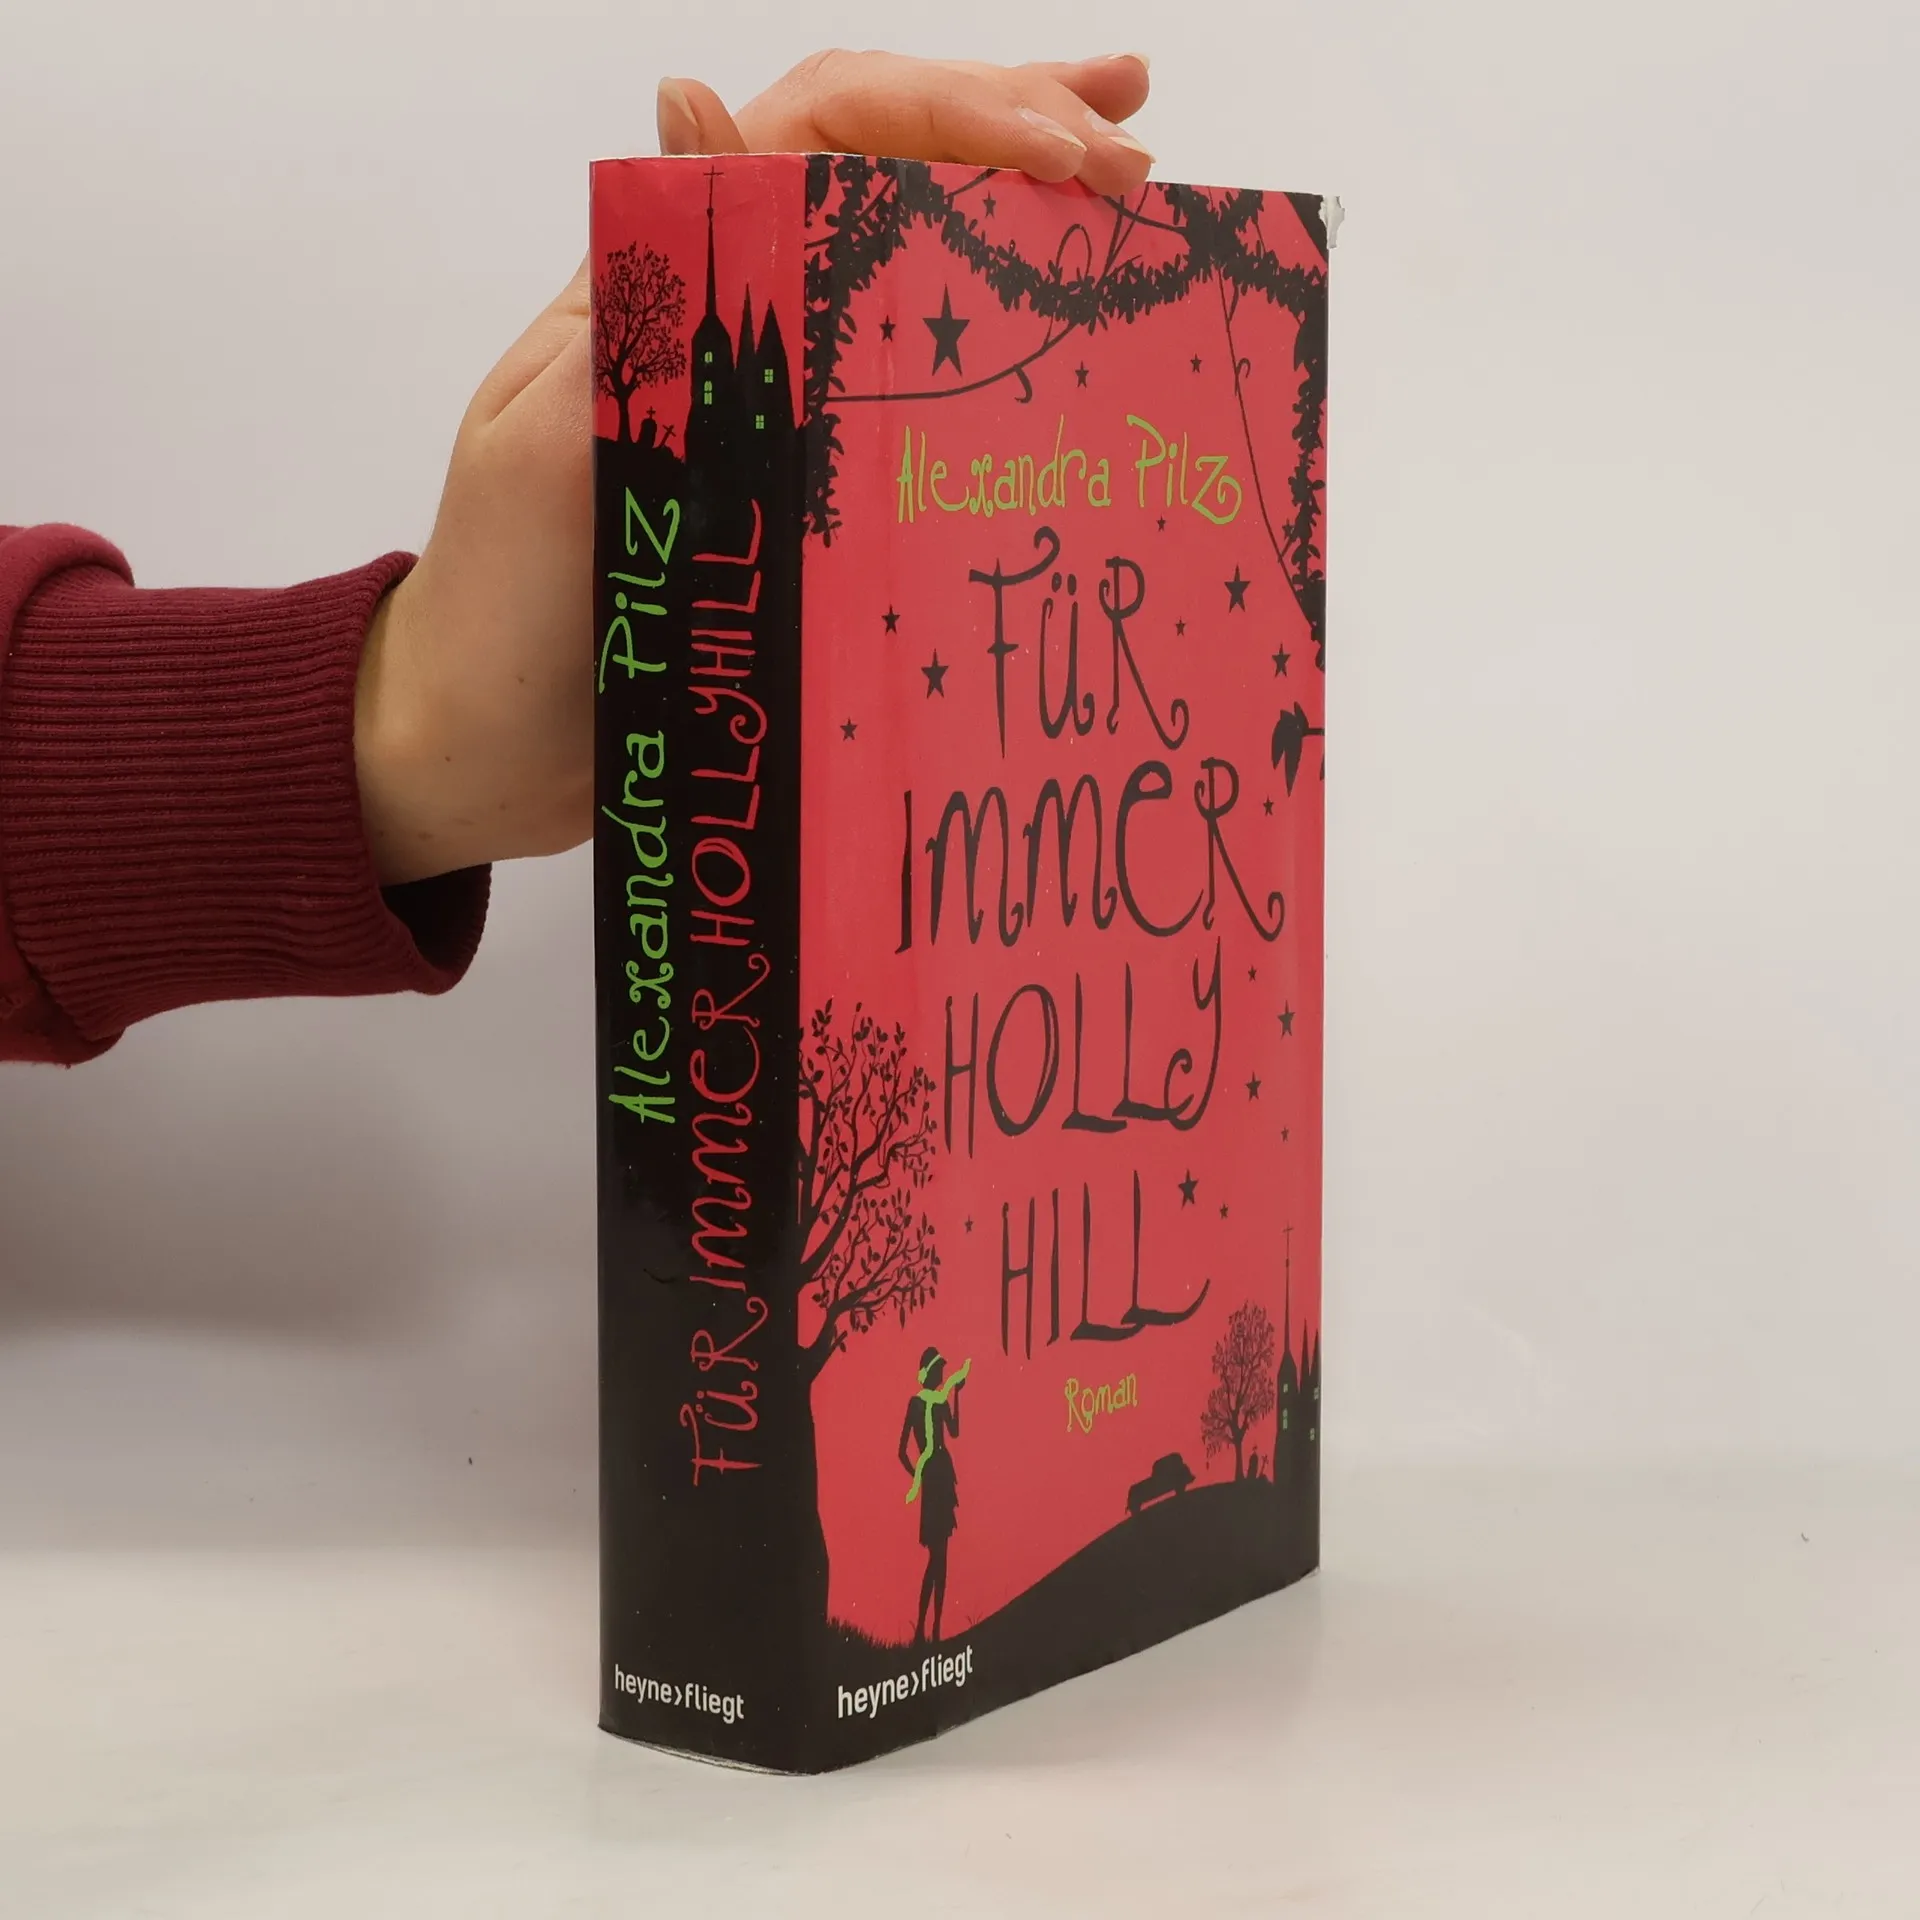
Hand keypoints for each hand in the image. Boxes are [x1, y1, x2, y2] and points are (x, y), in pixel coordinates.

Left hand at [354, 52, 1152, 885]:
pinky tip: (1059, 342)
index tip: (1063, 154)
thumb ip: (637, 299)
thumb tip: (689, 104)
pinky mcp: (792, 484)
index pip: (819, 130)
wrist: (484, 744)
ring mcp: (770, 399)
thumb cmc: (501, 605)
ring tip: (1128, 187)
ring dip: (1014, 211)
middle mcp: (731, 319)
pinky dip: (986, 345)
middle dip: (1011, 126)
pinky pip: (902, 387)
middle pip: (878, 168)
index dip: (949, 113)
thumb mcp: (550, 443)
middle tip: (1135, 137)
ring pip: (902, 261)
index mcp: (666, 280)